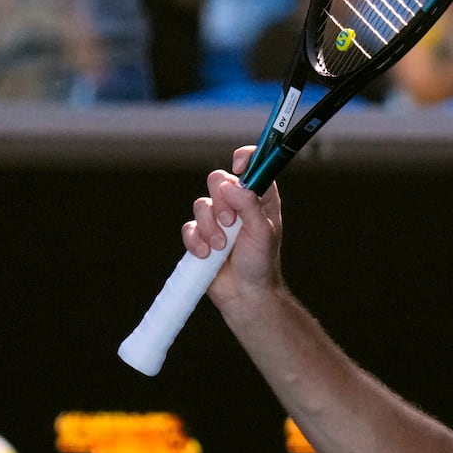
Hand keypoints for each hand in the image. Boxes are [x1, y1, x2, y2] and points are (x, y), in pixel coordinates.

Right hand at [184, 146, 284, 305]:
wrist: (245, 293)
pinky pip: (189, 227)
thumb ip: (249, 205)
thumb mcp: (263, 232)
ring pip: (201, 205)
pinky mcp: (201, 235)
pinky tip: (208, 254)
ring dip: (210, 228)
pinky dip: (197, 241)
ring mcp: (217, 219)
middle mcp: (238, 204)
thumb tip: (232, 185)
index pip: (253, 166)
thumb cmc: (261, 263)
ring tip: (222, 247)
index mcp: (259, 199)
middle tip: (231, 223)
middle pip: (218, 180)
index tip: (239, 169)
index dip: (244, 159)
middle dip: (221, 203)